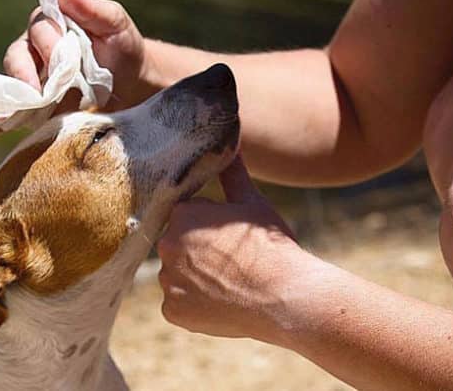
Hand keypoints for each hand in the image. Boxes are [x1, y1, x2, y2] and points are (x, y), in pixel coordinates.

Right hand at [3, 0, 149, 110]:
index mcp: (52, 23)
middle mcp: (35, 47)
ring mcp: (32, 77)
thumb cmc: (121, 46)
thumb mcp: (115, 23)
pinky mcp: (33, 103)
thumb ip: (92, 8)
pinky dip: (3, 120)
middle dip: (26, 76)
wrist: (129, 84)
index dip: (47, 47)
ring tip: (30, 113)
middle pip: (17, 57)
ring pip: (12, 85)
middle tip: (41, 95)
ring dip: (19, 101)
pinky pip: (14, 109)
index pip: (39, 31)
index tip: (60, 64)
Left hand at [157, 156, 313, 343]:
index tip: (230, 238)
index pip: (184, 218)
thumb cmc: (271, 246)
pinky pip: (177, 306)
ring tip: (229, 283)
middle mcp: (166, 246)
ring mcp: (168, 281)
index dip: (209, 228)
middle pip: (177, 247)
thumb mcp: (252, 202)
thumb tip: (231, 141)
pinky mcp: (172, 311)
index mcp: (181, 215)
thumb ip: (233, 173)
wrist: (286, 297)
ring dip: (194, 280)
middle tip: (231, 262)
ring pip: (176, 277)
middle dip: (197, 253)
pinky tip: (221, 302)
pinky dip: (194, 306)